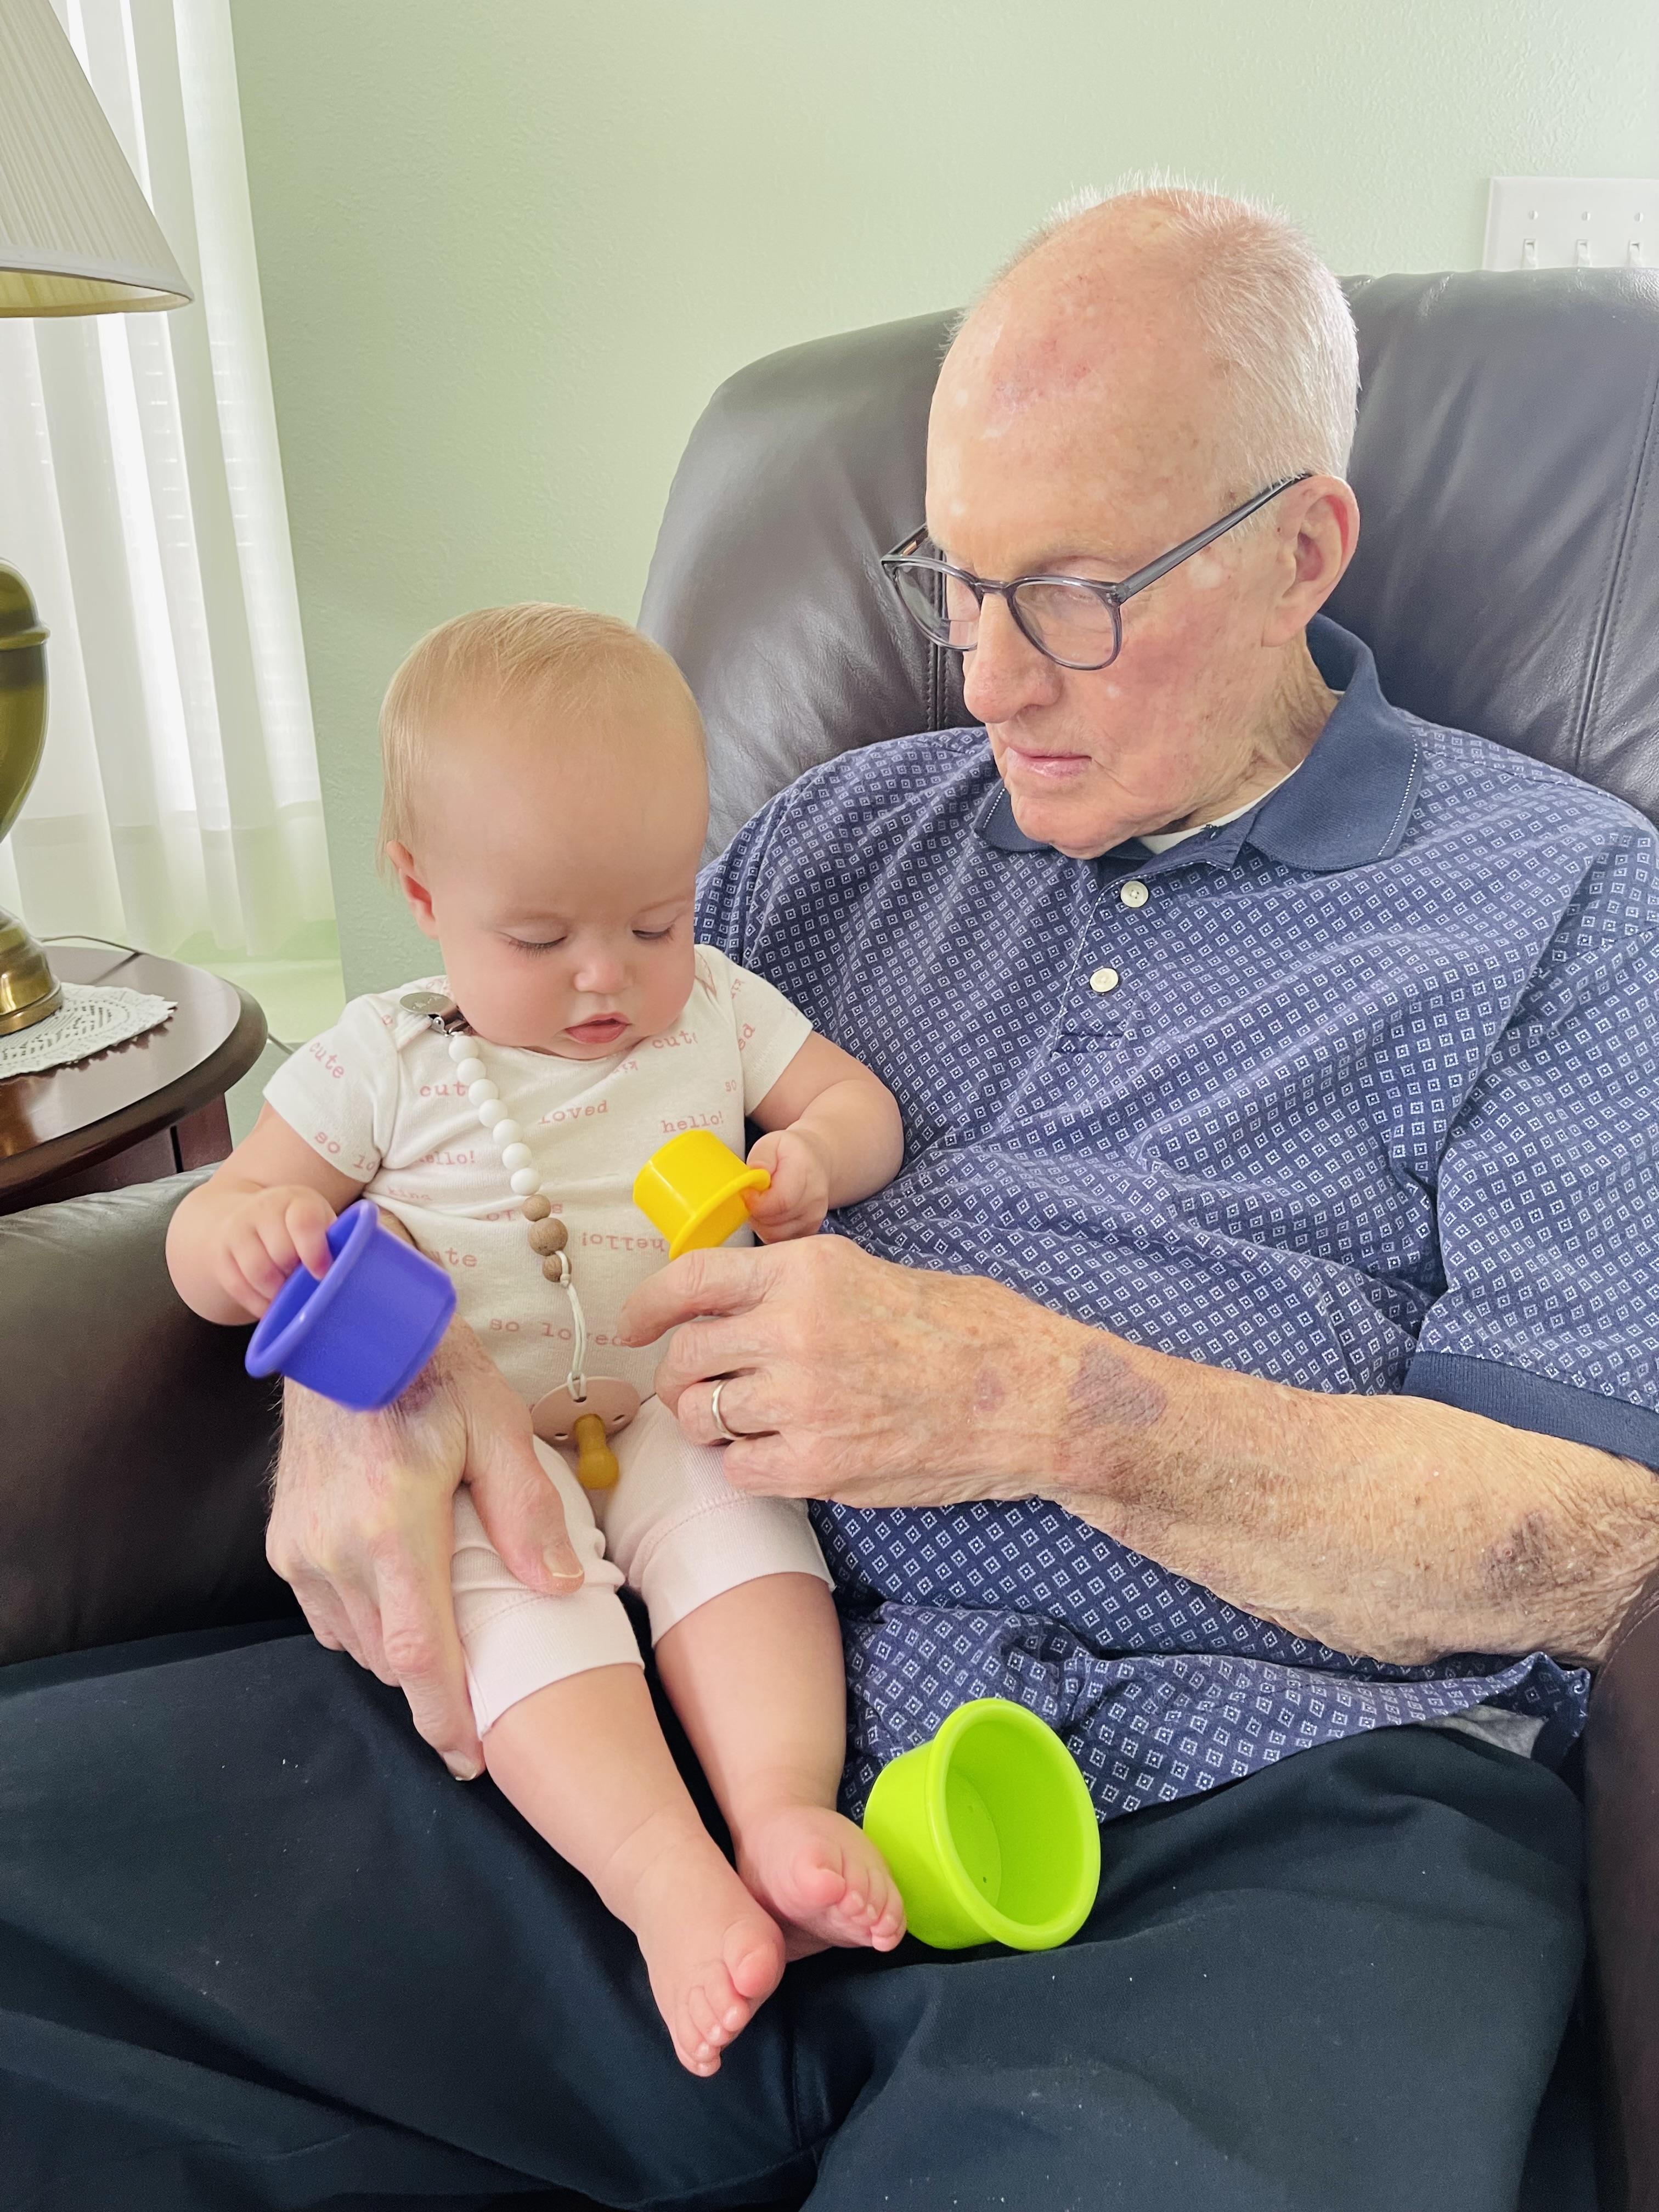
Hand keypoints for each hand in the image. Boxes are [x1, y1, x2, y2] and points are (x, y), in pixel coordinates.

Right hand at [214, 1183, 338, 1317]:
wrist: (250, 1216)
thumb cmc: (301, 1228)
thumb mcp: (322, 1223)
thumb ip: (340, 1241)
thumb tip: (363, 1268)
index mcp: (297, 1200)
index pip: (303, 1221)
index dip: (314, 1251)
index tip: (322, 1274)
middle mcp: (263, 1210)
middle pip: (280, 1253)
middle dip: (296, 1277)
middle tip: (308, 1286)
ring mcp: (238, 1231)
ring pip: (258, 1272)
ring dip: (277, 1293)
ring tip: (291, 1298)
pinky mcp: (221, 1254)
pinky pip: (238, 1286)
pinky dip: (258, 1303)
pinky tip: (271, 1307)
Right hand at [265, 1319, 585, 1778]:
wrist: (341, 1327)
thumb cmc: (427, 1369)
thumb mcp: (495, 1424)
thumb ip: (527, 1511)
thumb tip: (561, 1588)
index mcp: (392, 1527)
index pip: (421, 1655)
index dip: (447, 1717)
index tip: (473, 1760)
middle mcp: (334, 1549)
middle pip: (391, 1658)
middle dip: (435, 1691)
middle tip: (481, 1711)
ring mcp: (301, 1547)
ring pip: (356, 1642)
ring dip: (402, 1658)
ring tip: (449, 1655)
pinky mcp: (284, 1539)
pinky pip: (327, 1614)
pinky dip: (366, 1626)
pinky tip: (402, 1606)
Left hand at [618, 1234, 1086, 1507]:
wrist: (1026, 1398)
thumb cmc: (969, 1331)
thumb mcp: (876, 1274)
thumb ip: (802, 1283)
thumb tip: (740, 1297)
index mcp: (807, 1272)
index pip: (691, 1281)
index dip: (648, 1305)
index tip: (632, 1324)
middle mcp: (792, 1331)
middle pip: (685, 1357)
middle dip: (681, 1375)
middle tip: (701, 1386)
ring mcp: (801, 1402)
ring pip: (702, 1416)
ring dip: (712, 1421)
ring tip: (748, 1420)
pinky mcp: (815, 1466)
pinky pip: (738, 1469)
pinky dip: (748, 1465)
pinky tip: (783, 1454)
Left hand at [744, 1126, 831, 1242]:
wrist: (815, 1161)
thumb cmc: (791, 1153)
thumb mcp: (771, 1143)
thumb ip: (761, 1158)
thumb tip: (753, 1177)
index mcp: (806, 1172)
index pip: (781, 1201)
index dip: (757, 1202)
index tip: (748, 1192)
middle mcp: (814, 1199)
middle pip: (775, 1222)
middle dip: (755, 1212)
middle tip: (753, 1196)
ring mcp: (814, 1218)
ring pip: (775, 1235)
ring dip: (760, 1223)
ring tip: (762, 1203)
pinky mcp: (809, 1231)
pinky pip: (779, 1241)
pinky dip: (768, 1230)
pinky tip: (770, 1214)